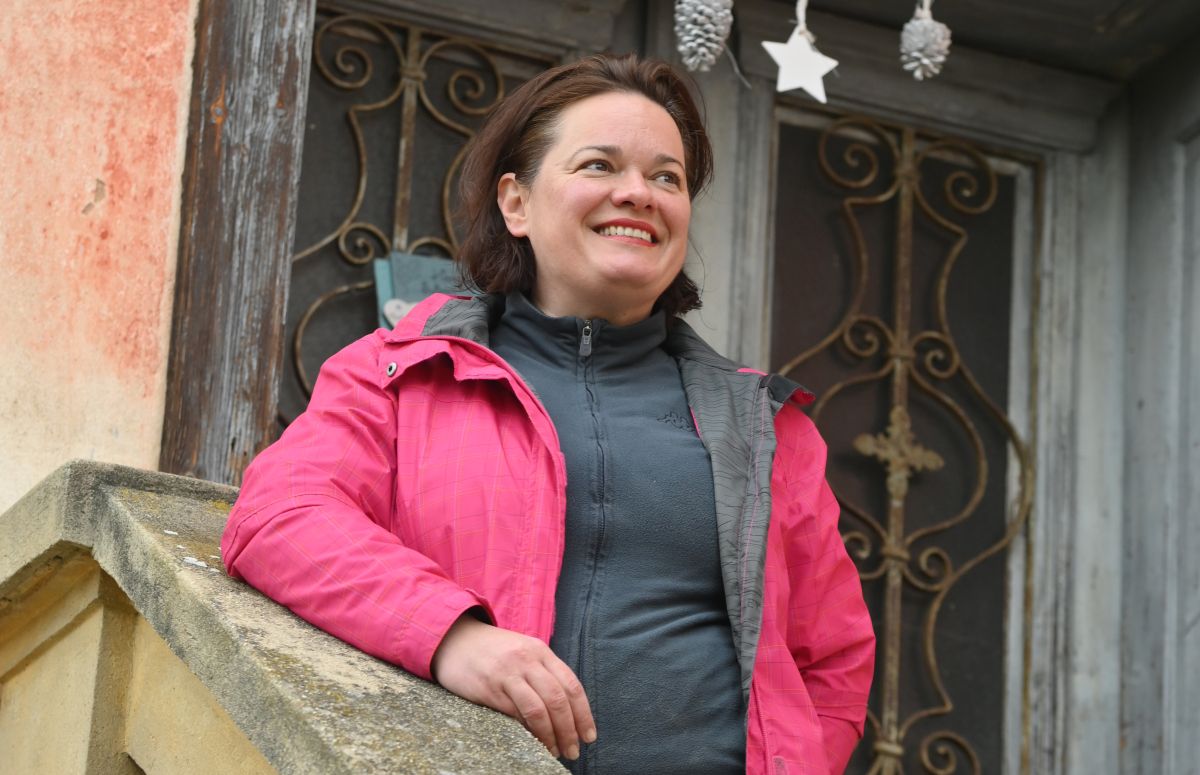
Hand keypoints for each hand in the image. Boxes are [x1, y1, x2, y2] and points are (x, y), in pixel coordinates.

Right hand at [431, 614, 595, 758]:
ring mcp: (508, 673)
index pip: (571, 685)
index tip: (589, 736)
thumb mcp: (523, 651)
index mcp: (541, 651)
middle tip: (574, 751)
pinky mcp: (489, 688)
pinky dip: (529, 732)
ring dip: (552, 735)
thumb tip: (566, 710)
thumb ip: (544, 673)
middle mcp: (528, 660)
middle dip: (570, 729)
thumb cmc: (493, 651)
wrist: (454, 639)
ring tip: (556, 752)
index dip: (584, 714)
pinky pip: (515, 714)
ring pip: (539, 709)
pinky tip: (534, 744)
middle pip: (558, 699)